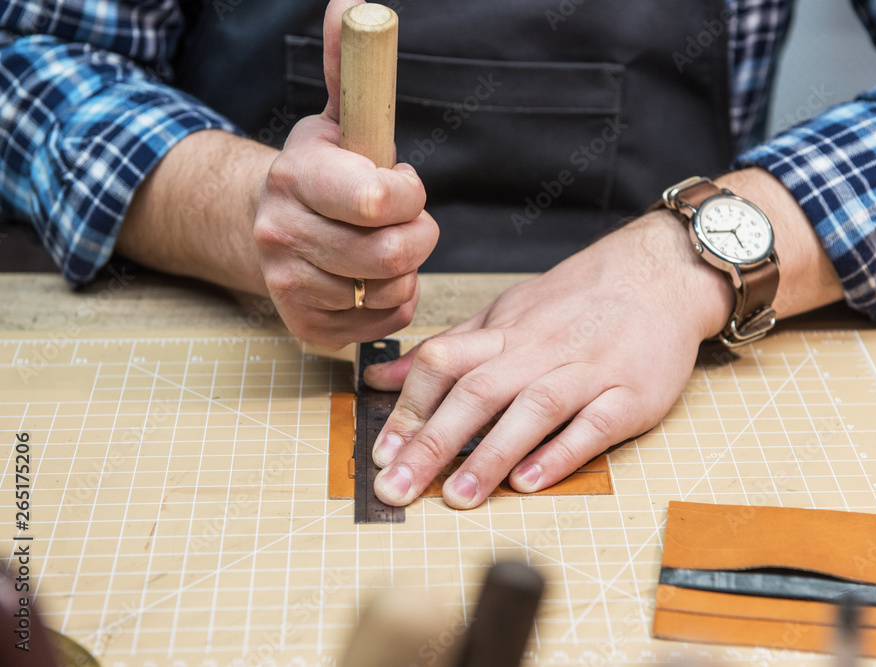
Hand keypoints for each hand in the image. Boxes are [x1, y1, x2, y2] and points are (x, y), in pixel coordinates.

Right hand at [253, 0, 437, 348]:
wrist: (264, 226)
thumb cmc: (318, 174)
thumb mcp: (338, 116)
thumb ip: (352, 67)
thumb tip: (354, 5)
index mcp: (294, 177)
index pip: (377, 200)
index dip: (408, 193)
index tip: (401, 184)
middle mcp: (282, 234)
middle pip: (394, 253)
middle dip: (417, 234)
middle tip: (401, 221)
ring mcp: (290, 286)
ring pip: (393, 289)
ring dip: (404, 268)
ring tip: (378, 247)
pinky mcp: (307, 326)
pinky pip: (387, 320)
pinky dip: (393, 300)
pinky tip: (370, 279)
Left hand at [363, 212, 734, 508]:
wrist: (661, 275)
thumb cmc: (579, 301)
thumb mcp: (507, 312)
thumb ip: (451, 350)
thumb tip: (382, 379)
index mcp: (507, 332)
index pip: (445, 362)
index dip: (410, 407)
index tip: (383, 452)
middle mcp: (541, 350)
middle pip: (479, 391)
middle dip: (433, 443)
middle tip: (397, 488)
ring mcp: (588, 371)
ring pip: (534, 409)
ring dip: (492, 454)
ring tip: (458, 497)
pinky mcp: (631, 394)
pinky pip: (594, 424)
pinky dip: (562, 452)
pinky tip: (531, 482)